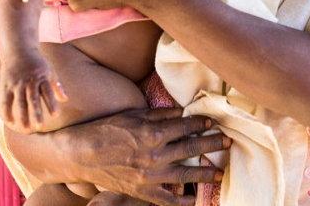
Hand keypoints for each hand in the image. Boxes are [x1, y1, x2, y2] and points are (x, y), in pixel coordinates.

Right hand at [0, 51, 67, 132]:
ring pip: (19, 102)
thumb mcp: (49, 70)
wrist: (18, 49)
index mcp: (41, 77)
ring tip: (26, 130)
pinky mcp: (6, 85)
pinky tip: (11, 122)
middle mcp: (29, 81)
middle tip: (40, 127)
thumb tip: (65, 100)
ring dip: (22, 116)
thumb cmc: (37, 62)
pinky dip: (7, 111)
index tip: (55, 115)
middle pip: (33, 99)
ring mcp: (16, 83)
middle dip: (36, 113)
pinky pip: (6, 100)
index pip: (47, 92)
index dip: (51, 103)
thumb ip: (57, 85)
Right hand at [10, 107, 228, 205]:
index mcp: (154, 133)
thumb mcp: (133, 114)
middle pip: (192, 149)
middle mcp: (155, 155)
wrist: (82, 153)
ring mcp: (150, 176)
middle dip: (212, 144)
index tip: (212, 122)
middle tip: (227, 142)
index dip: (202, 123)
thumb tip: (182, 112)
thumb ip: (159, 114)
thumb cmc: (106, 129)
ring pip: (186, 175)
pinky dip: (182, 202)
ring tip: (220, 171)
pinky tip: (194, 200)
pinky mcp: (141, 191)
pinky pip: (166, 200)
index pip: (186, 126)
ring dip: (206, 172)